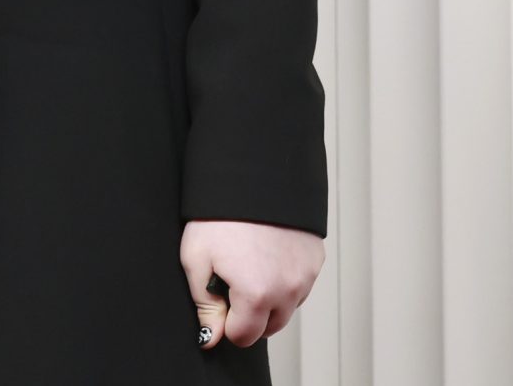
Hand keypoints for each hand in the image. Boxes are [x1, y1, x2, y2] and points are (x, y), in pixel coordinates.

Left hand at [182, 219, 322, 349]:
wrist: (250, 174)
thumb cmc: (218, 215)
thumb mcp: (196, 259)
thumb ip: (205, 305)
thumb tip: (211, 337)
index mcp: (257, 294)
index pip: (244, 336)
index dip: (226, 323)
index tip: (218, 301)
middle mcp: (288, 290)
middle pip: (269, 327)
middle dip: (249, 314)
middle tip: (231, 281)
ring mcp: (306, 275)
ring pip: (286, 307)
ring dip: (269, 298)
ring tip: (249, 263)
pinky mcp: (315, 260)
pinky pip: (299, 285)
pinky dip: (284, 279)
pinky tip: (266, 254)